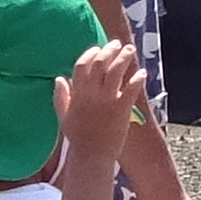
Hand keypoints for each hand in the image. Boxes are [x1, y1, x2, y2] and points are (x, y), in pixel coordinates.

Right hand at [56, 37, 149, 160]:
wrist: (92, 156)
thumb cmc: (78, 137)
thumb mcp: (63, 116)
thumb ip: (60, 97)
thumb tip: (58, 79)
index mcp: (78, 93)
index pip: (82, 64)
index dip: (90, 53)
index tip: (97, 48)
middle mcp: (92, 94)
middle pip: (100, 63)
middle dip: (109, 50)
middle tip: (117, 43)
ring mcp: (107, 100)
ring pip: (116, 71)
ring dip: (124, 57)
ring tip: (130, 50)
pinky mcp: (121, 109)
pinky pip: (131, 89)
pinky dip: (137, 79)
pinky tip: (142, 73)